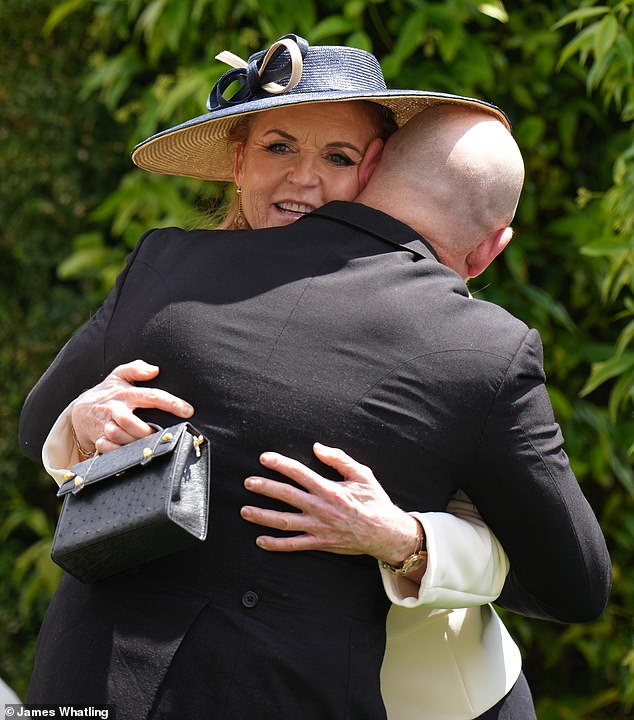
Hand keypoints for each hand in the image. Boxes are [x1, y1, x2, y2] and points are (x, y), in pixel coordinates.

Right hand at [70, 359, 193, 453]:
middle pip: (130, 422)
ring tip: (149, 444)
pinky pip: (109, 450)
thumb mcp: (120, 375)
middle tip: (160, 434)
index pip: (152, 396)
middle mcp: (114, 409)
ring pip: (119, 437)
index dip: (171, 403)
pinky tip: (132, 451)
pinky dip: (121, 452)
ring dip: (135, 443)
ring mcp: (105, 426)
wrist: (80, 412)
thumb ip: (137, 368)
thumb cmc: (107, 393)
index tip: (188, 411)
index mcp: (125, 393)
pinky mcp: (99, 440)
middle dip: (145, 431)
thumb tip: (155, 370)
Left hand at [241, 442, 419, 565]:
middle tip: (247, 482)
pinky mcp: (320, 543)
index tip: (264, 458)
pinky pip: (294, 545)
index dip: (280, 464)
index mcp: (330, 489)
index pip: (299, 473)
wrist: (386, 534)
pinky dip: (276, 544)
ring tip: (244, 511)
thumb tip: (317, 447)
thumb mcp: (362, 474)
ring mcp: (319, 528)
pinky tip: (260, 541)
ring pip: (284, 522)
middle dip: (264, 488)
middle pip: (286, 496)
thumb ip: (339, 459)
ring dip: (262, 516)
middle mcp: (321, 508)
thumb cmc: (374, 502)